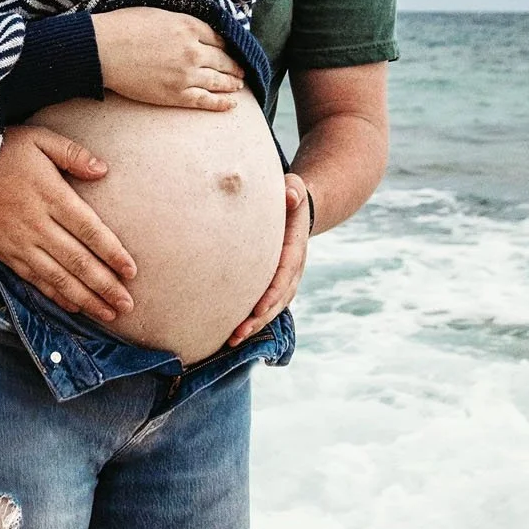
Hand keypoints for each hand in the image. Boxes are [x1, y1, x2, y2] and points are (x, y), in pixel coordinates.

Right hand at [0, 126, 136, 323]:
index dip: (112, 253)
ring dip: (84, 299)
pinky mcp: (4, 252)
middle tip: (127, 305)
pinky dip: (55, 295)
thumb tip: (103, 170)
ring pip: (57, 277)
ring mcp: (19, 242)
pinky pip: (34, 279)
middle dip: (105, 286)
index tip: (131, 271)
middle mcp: (37, 224)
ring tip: (107, 314)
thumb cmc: (3, 149)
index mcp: (51, 196)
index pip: (90, 230)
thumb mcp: (40, 139)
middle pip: (77, 261)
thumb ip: (73, 154)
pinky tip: (73, 306)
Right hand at [91, 9, 245, 110]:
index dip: (227, 45)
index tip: (230, 49)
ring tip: (239, 85)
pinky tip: (232, 104)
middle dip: (234, 65)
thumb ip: (180, 20)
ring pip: (219, 80)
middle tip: (241, 70)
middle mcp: (193, 50)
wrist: (103, 49)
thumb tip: (191, 27)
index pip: (218, 37)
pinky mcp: (176, 95)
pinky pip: (206, 100)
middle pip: (223, 59)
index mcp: (189, 26)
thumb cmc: (123, 27)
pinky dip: (222, 103)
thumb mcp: (158, 13)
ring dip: (232, 83)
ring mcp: (186, 74)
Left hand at [229, 173, 308, 344]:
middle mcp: (293, 270)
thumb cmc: (289, 197)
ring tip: (231, 340)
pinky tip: (231, 333)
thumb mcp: (294, 188)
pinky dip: (252, 320)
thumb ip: (293, 191)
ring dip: (254, 325)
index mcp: (294, 250)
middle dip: (259, 319)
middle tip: (238, 334)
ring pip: (272, 308)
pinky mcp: (274, 285)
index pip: (284, 276)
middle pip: (278, 300)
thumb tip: (290, 195)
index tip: (257, 309)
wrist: (297, 210)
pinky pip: (265, 306)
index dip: (272, 294)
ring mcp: (285, 280)